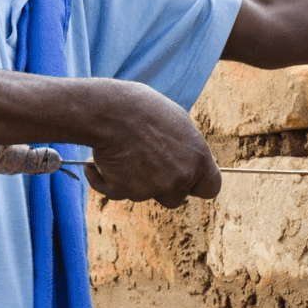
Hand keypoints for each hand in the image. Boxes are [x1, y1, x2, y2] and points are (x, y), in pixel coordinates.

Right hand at [81, 80, 221, 207]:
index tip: (187, 181)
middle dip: (161, 187)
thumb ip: (185, 148)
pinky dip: (104, 179)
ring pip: (142, 194)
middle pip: (175, 198)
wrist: (112, 111)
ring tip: (119, 150)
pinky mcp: (126, 192)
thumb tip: (184, 159)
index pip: (211, 187)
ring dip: (131, 180)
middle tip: (145, 164)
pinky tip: (96, 161)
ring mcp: (154, 188)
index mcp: (198, 158)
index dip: (196, 185)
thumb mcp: (177, 122)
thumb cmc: (143, 108)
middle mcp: (180, 178)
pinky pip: (114, 191)